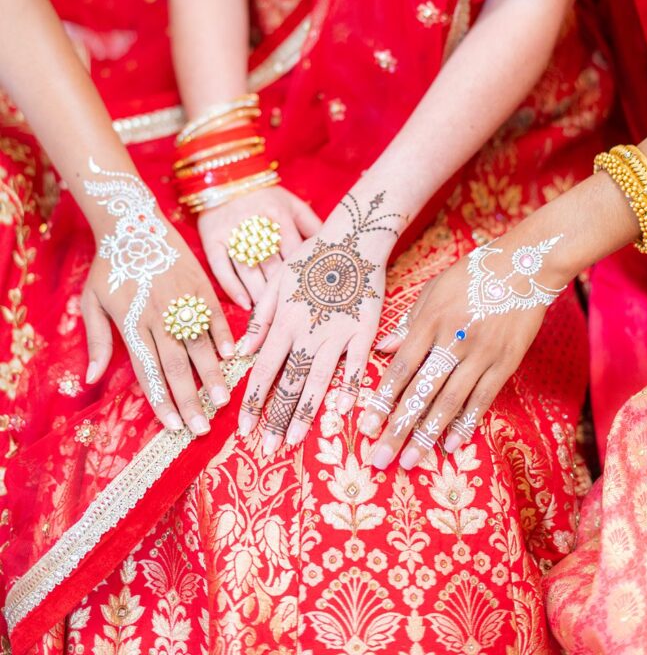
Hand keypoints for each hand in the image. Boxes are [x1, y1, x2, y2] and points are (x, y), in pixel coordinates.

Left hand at [81, 221, 233, 435]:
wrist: (133, 222)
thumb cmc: (111, 266)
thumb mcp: (92, 302)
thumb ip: (95, 341)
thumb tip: (91, 380)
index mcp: (132, 324)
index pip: (149, 372)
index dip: (162, 401)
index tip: (174, 426)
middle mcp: (158, 316)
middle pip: (176, 366)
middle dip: (190, 401)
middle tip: (203, 428)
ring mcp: (182, 300)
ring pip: (199, 345)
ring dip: (211, 375)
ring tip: (222, 400)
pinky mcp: (199, 285)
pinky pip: (214, 315)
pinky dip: (223, 336)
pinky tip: (231, 357)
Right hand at [198, 186, 321, 308]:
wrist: (224, 178)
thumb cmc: (264, 196)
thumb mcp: (292, 203)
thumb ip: (312, 224)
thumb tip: (332, 246)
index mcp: (279, 214)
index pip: (293, 250)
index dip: (301, 274)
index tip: (311, 295)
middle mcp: (256, 224)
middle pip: (271, 264)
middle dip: (281, 291)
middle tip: (291, 314)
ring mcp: (232, 233)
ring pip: (248, 270)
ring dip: (259, 294)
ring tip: (270, 316)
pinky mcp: (212, 240)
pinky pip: (222, 268)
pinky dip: (233, 288)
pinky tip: (245, 304)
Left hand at [237, 191, 403, 454]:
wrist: (354, 238)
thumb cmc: (311, 257)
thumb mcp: (276, 282)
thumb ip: (260, 319)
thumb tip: (241, 352)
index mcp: (284, 321)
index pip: (263, 370)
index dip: (252, 401)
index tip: (242, 428)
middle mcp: (308, 332)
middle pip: (288, 384)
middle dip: (275, 418)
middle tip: (265, 448)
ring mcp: (338, 334)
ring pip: (317, 382)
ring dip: (304, 415)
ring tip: (291, 441)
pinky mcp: (364, 332)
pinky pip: (355, 367)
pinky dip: (347, 390)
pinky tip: (339, 412)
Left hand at [358, 232, 567, 469]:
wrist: (525, 266)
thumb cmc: (472, 275)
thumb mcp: (433, 290)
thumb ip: (407, 322)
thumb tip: (382, 350)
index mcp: (431, 321)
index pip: (402, 368)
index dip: (382, 399)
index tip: (365, 425)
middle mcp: (454, 340)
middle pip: (421, 392)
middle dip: (398, 428)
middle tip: (380, 458)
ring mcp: (482, 354)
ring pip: (450, 402)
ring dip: (427, 435)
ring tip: (410, 460)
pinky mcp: (505, 363)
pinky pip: (482, 400)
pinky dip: (465, 424)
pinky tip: (449, 446)